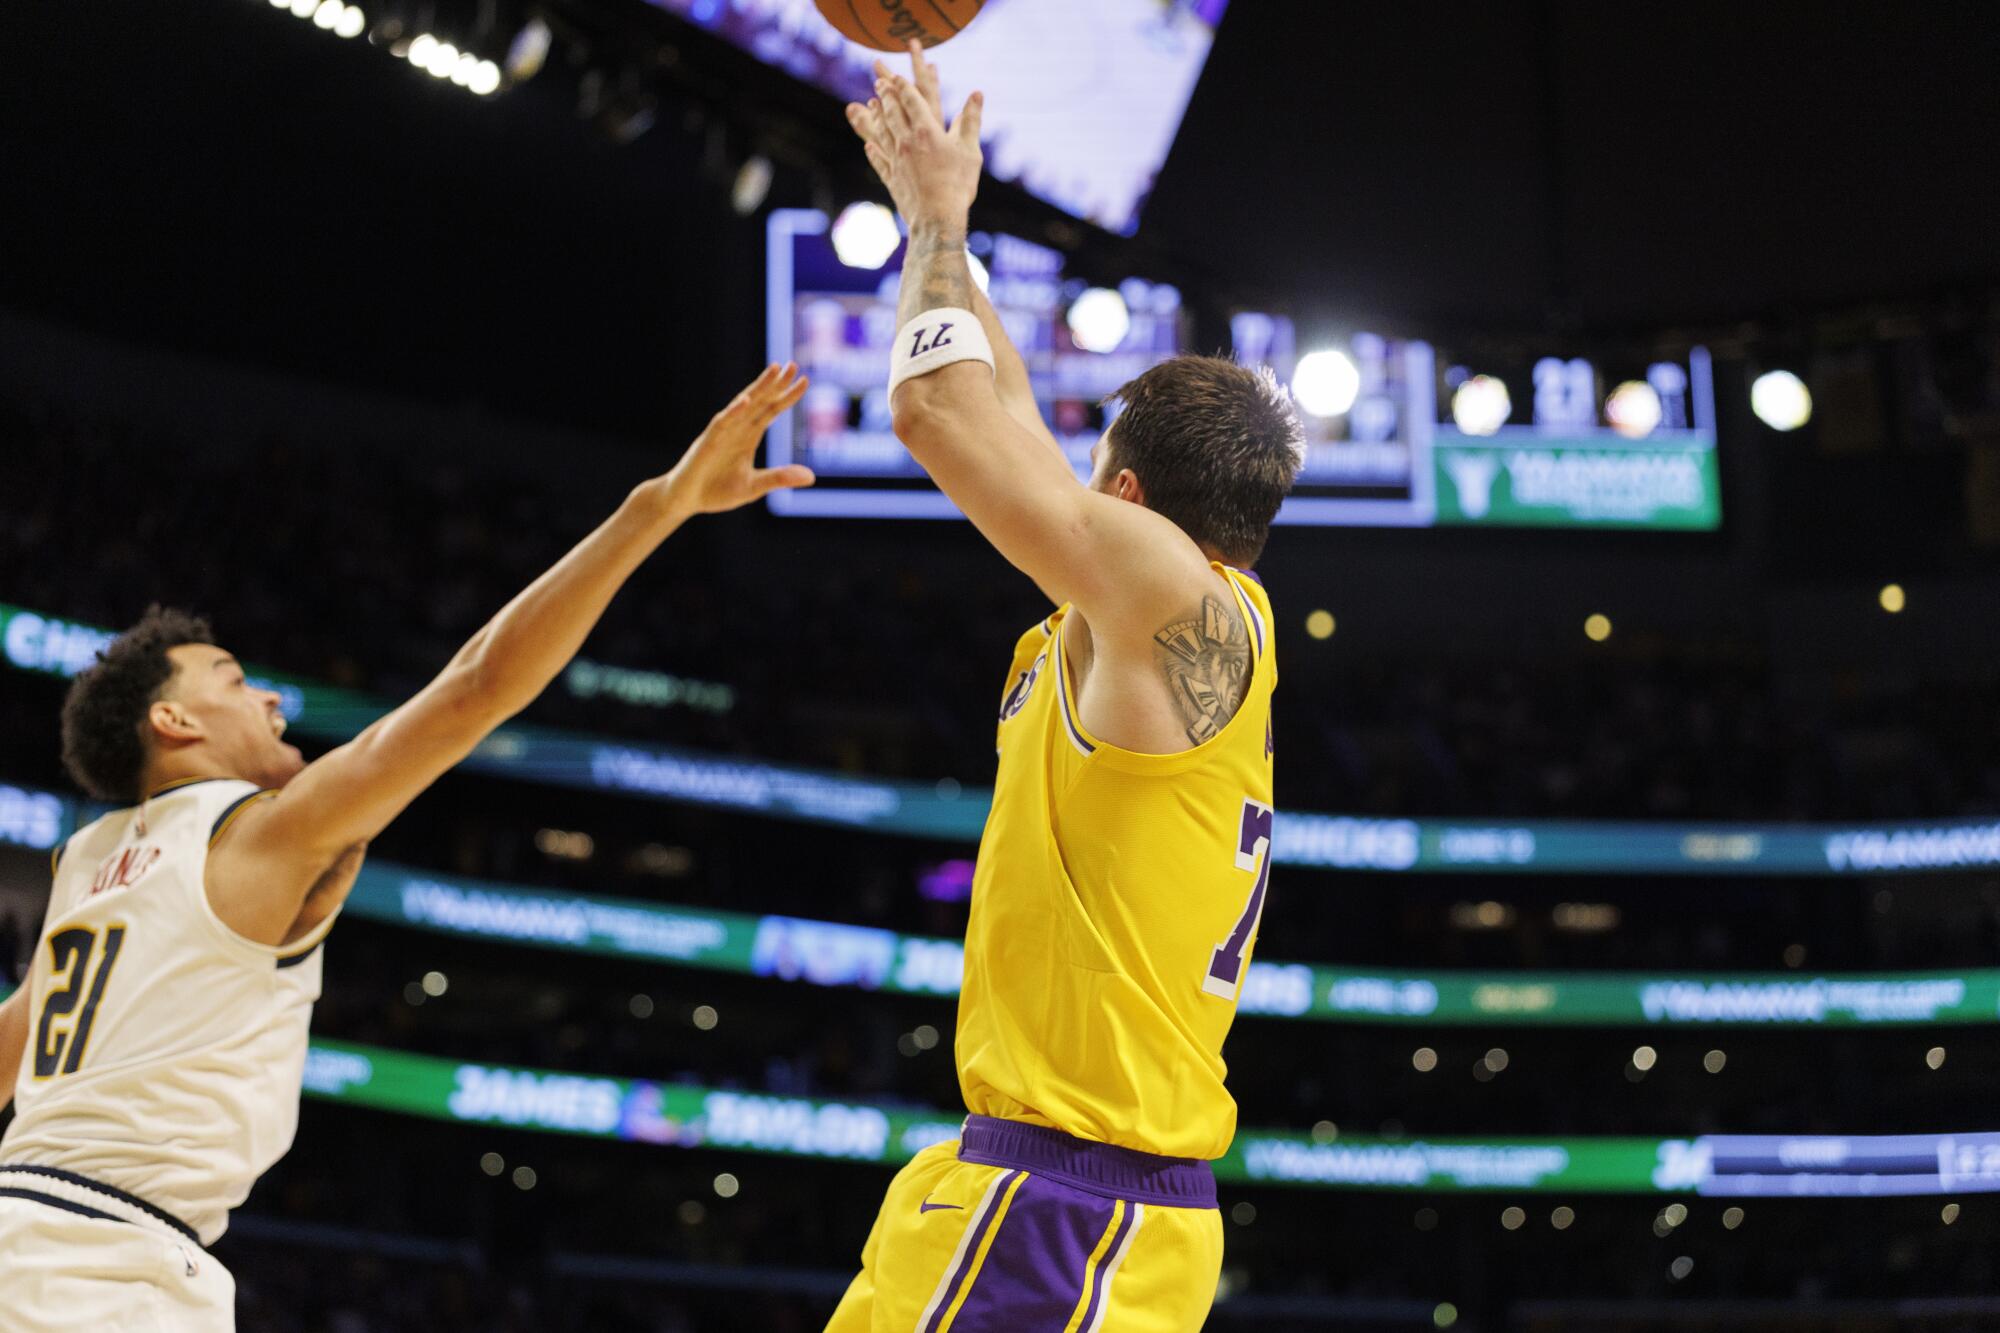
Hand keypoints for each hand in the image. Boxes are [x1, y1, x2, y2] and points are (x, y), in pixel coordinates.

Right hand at [659, 364, 813, 514]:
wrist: (685, 500)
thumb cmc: (716, 491)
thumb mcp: (753, 486)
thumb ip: (779, 478)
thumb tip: (811, 477)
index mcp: (748, 436)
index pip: (771, 411)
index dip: (787, 397)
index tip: (804, 380)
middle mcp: (736, 429)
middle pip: (760, 401)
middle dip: (776, 383)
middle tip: (793, 365)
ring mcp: (721, 434)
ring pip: (742, 405)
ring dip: (758, 388)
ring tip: (774, 371)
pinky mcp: (707, 443)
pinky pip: (721, 424)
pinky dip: (734, 412)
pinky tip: (746, 401)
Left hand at [844, 40, 983, 225]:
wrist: (937, 218)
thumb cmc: (958, 185)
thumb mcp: (970, 151)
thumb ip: (971, 121)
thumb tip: (977, 94)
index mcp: (926, 131)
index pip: (911, 101)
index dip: (903, 86)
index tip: (896, 75)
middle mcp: (906, 142)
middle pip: (892, 112)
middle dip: (886, 95)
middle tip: (879, 81)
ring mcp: (896, 160)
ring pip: (882, 132)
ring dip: (876, 116)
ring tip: (871, 105)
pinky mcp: (892, 178)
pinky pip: (879, 160)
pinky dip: (873, 151)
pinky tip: (869, 146)